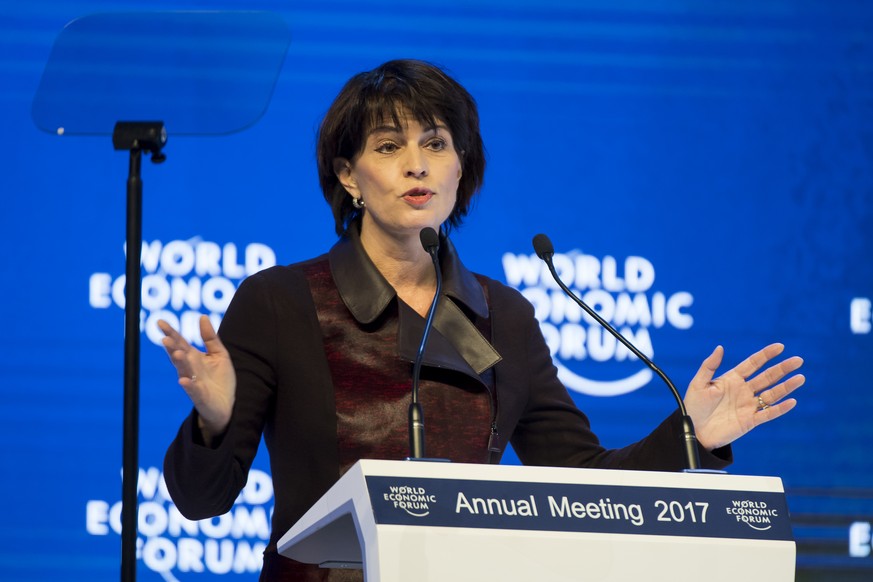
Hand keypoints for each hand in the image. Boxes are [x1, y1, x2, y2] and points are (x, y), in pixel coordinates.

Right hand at [158, 315, 236, 439]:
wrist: (226, 404)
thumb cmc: (220, 379)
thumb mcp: (219, 354)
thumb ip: (210, 337)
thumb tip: (202, 316)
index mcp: (193, 357)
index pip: (180, 342)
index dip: (170, 332)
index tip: (160, 322)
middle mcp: (189, 369)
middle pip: (178, 355)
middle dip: (172, 347)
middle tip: (165, 338)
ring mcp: (193, 382)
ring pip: (184, 370)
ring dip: (179, 362)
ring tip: (177, 352)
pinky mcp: (200, 395)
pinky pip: (193, 390)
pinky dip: (188, 385)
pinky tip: (183, 380)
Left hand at [683, 343, 804, 449]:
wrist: (693, 430)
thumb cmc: (694, 406)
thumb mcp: (698, 383)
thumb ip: (709, 366)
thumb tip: (720, 348)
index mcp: (732, 379)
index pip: (753, 364)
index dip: (766, 355)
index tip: (780, 346)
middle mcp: (743, 390)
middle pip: (767, 377)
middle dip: (782, 368)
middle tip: (798, 360)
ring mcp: (748, 405)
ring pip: (771, 394)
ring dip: (786, 387)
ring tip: (800, 378)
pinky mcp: (750, 421)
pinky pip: (768, 413)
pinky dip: (780, 408)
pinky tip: (791, 401)